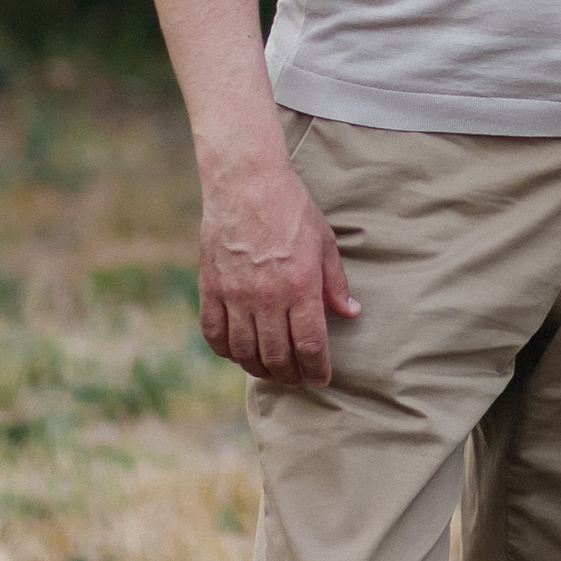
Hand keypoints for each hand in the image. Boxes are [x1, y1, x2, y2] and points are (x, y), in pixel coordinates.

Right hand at [198, 149, 359, 385]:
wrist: (246, 182)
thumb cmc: (291, 208)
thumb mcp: (325, 241)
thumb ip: (336, 282)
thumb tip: (350, 312)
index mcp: (300, 286)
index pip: (310, 345)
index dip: (318, 370)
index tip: (322, 378)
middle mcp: (267, 296)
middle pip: (277, 356)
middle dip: (291, 375)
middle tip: (298, 377)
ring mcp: (235, 294)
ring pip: (245, 352)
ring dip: (259, 368)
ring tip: (271, 369)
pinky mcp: (210, 288)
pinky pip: (214, 334)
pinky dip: (226, 351)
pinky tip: (238, 352)